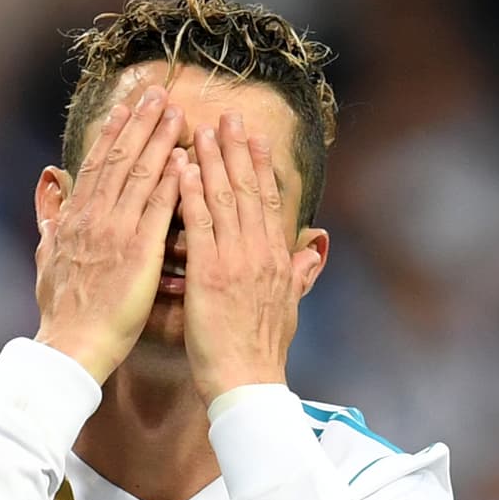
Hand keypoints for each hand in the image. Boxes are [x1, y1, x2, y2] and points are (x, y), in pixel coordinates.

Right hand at [34, 86, 185, 383]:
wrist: (72, 344)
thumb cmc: (62, 310)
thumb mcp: (46, 257)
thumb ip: (49, 219)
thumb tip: (46, 189)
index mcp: (75, 219)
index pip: (96, 165)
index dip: (112, 134)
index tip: (126, 108)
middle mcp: (94, 219)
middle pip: (119, 159)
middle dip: (139, 124)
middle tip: (157, 94)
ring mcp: (116, 233)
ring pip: (139, 175)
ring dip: (159, 141)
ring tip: (176, 113)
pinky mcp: (137, 253)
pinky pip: (157, 209)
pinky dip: (171, 182)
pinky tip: (185, 160)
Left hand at [179, 112, 322, 404]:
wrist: (247, 382)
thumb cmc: (261, 351)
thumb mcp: (290, 305)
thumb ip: (302, 271)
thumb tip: (318, 245)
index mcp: (275, 259)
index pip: (266, 201)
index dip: (258, 166)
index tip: (251, 136)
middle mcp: (258, 253)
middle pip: (246, 190)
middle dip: (235, 150)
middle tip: (226, 116)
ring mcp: (235, 262)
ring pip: (222, 200)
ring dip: (210, 162)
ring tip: (200, 130)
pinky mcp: (210, 275)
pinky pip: (199, 226)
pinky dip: (190, 194)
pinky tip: (180, 169)